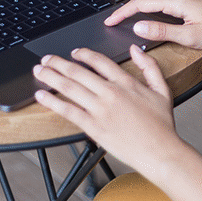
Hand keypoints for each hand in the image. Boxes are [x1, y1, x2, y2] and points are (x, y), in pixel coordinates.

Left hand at [33, 45, 180, 176]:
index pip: (99, 61)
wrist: (159, 151)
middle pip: (78, 72)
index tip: (74, 53)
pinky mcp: (93, 127)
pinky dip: (52, 102)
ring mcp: (100, 110)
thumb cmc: (161, 125)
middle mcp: (110, 92)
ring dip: (50, 77)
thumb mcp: (162, 90)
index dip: (83, 54)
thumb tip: (136, 49)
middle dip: (58, 63)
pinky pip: (68, 111)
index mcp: (126, 82)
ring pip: (69, 87)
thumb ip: (149, 66)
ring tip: (39, 71)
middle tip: (46, 59)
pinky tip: (41, 96)